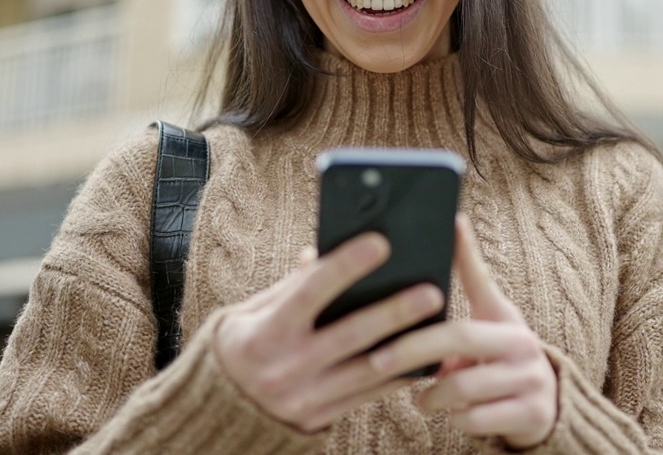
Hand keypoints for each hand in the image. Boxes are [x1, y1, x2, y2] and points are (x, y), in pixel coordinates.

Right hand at [213, 232, 443, 431]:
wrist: (221, 408)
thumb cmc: (245, 343)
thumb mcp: (255, 310)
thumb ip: (294, 284)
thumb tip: (325, 252)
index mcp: (264, 334)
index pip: (309, 293)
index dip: (344, 266)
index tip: (379, 242)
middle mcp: (284, 369)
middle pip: (350, 336)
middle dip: (394, 313)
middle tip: (432, 291)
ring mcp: (304, 399)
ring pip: (368, 371)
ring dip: (409, 348)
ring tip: (440, 326)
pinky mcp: (320, 420)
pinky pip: (369, 396)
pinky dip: (399, 376)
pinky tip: (425, 357)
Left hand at [369, 218, 557, 449]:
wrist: (547, 410)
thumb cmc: (501, 361)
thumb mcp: (488, 328)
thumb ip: (461, 299)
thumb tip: (430, 257)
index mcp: (505, 318)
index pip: (481, 279)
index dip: (466, 252)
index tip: (451, 221)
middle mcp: (523, 343)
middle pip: (458, 337)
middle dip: (412, 348)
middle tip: (379, 360)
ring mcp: (530, 379)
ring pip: (461, 386)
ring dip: (433, 395)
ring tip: (423, 398)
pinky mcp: (531, 414)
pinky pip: (474, 418)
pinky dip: (455, 419)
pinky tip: (452, 414)